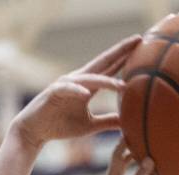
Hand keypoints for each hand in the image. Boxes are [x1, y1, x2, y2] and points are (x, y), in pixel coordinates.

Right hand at [12, 37, 139, 150]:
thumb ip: (108, 121)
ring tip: (121, 85)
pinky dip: (77, 91)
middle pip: (104, 62)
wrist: (35, 130)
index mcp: (89, 85)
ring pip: (89, 78)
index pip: (111, 67)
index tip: (144, 46)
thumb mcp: (90, 126)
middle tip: (139, 39)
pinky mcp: (54, 92)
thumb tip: (128, 123)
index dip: (126, 57)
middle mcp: (80, 79)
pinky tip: (86, 94)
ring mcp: (67, 84)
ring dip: (105, 80)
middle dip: (121, 51)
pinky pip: (67, 89)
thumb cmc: (61, 126)